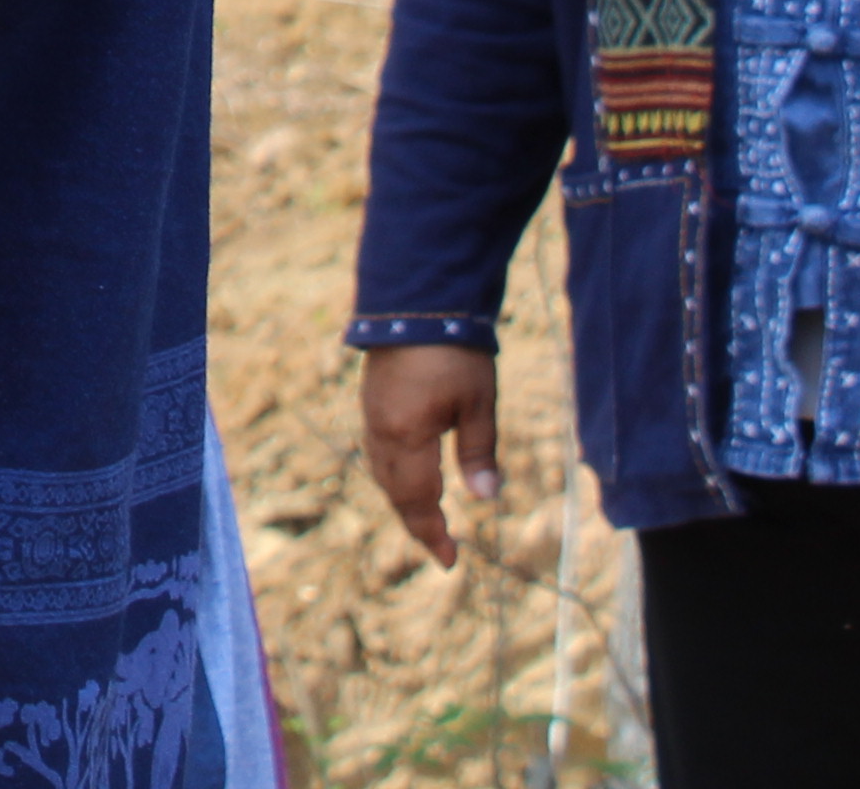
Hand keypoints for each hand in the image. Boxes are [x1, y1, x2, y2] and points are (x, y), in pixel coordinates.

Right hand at [359, 343, 497, 570]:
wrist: (417, 300)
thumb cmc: (455, 351)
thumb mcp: (478, 402)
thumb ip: (479, 452)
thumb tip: (487, 497)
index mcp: (407, 435)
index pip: (418, 499)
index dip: (433, 532)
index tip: (450, 560)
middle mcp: (381, 431)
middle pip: (394, 492)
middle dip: (417, 523)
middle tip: (441, 547)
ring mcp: (372, 415)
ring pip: (382, 473)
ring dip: (403, 501)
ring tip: (427, 519)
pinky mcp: (372, 401)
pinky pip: (378, 452)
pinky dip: (394, 476)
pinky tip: (409, 477)